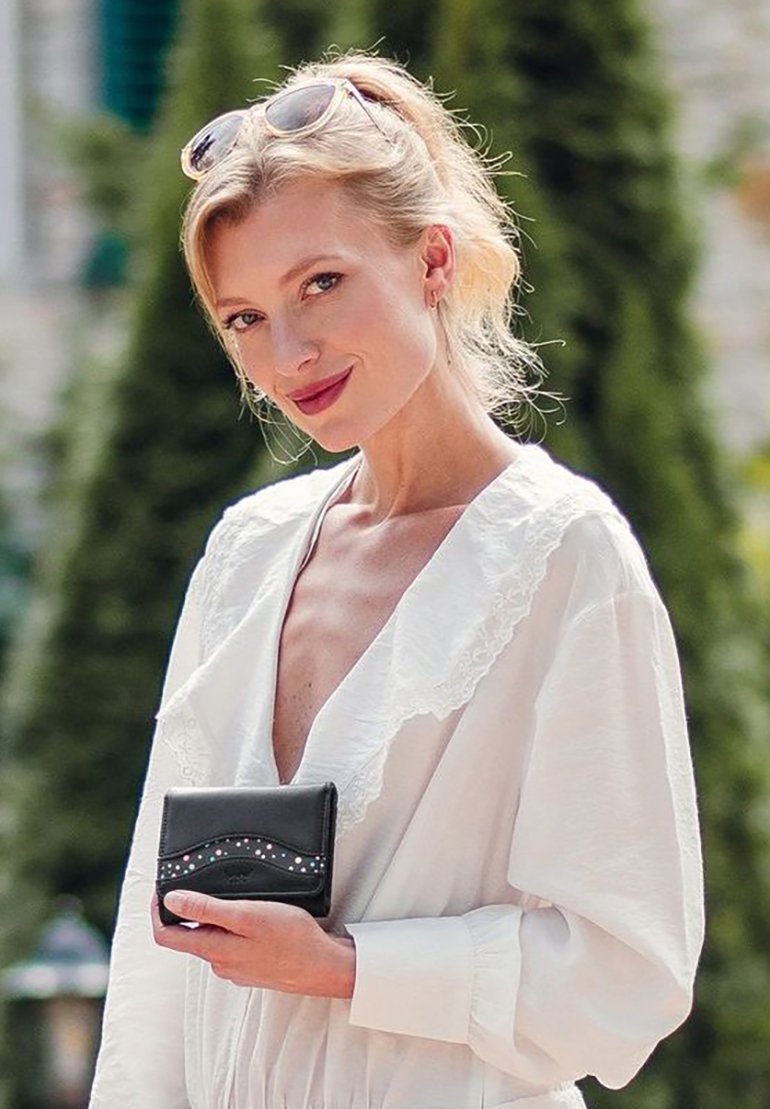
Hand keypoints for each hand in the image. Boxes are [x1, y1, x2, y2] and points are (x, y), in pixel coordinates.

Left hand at [151, 891, 355, 998]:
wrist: (323, 966)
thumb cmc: (290, 938)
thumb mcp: (246, 914)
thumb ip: (207, 909)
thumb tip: (171, 901)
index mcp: (213, 949)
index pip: (166, 935)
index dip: (158, 911)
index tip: (161, 889)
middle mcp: (219, 963)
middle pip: (189, 934)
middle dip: (191, 908)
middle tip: (204, 881)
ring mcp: (235, 968)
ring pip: (213, 938)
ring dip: (216, 917)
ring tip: (238, 895)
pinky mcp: (251, 967)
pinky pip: (232, 944)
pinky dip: (235, 927)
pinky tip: (255, 915)